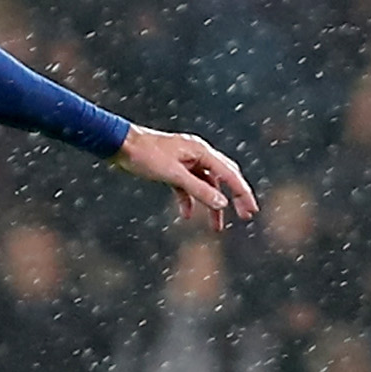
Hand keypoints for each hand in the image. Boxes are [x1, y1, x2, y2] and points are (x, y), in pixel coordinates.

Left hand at [115, 125, 257, 230]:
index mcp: (201, 151)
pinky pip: (187, 186)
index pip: (230, 174)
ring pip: (205, 185)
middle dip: (233, 198)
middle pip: (223, 178)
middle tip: (245, 217)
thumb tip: (222, 204)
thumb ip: (198, 190)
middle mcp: (197, 154)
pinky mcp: (171, 168)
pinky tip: (187, 215)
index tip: (251, 211)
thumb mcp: (173, 175)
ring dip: (211, 205)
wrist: (119, 144)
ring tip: (217, 227)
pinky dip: (189, 201)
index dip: (242, 194)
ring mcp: (184, 161)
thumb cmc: (145, 155)